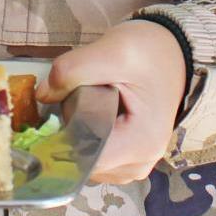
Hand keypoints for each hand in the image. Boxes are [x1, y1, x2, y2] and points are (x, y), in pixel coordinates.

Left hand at [39, 20, 187, 184]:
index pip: (85, 161)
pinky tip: (91, 114)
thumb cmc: (148, 52)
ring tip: (88, 103)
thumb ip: (72, 70)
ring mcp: (136, 164)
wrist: (171, 52)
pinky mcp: (129, 158)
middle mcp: (140, 162)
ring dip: (76, 136)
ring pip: (86, 163)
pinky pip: (95, 158)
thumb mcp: (111, 51)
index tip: (51, 114)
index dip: (60, 141)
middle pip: (83, 162)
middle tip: (76, 97)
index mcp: (140, 142)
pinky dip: (85, 139)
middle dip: (69, 133)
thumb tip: (43, 95)